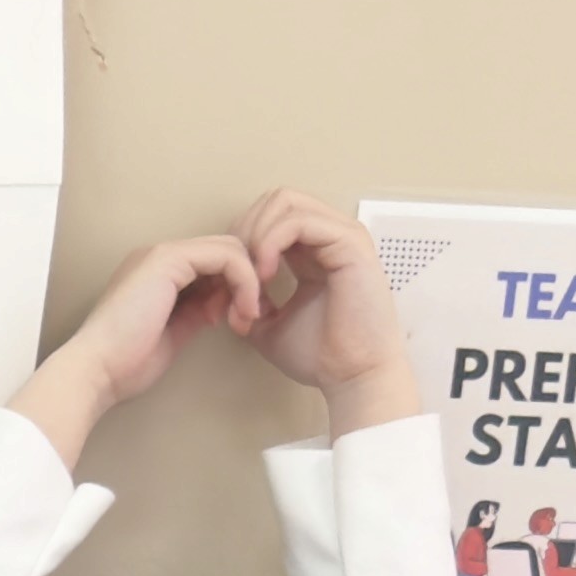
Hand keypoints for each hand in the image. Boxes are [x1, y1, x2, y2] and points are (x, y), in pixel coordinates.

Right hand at [5, 227, 256, 457]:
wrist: (97, 369)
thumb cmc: (126, 362)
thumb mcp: (174, 331)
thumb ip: (198, 310)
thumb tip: (224, 302)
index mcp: (157, 272)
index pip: (213, 263)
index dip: (236, 287)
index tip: (240, 321)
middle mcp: (159, 255)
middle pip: (225, 249)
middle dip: (247, 281)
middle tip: (248, 317)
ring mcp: (162, 254)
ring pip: (229, 248)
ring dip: (249, 282)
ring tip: (246, 317)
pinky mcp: (169, 259)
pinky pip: (225, 256)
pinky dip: (244, 280)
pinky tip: (241, 309)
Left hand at [237, 190, 415, 430]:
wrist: (352, 377)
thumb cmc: (321, 355)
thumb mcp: (270, 325)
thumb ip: (249, 301)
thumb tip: (223, 293)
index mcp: (312, 251)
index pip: (269, 217)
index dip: (240, 239)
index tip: (227, 281)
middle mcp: (329, 236)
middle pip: (275, 199)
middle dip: (245, 230)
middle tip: (235, 272)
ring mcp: (342, 235)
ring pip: (285, 202)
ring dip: (256, 235)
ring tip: (251, 275)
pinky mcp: (350, 243)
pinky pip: (299, 222)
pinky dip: (271, 243)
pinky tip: (264, 274)